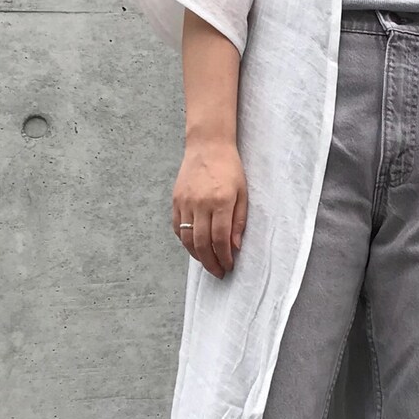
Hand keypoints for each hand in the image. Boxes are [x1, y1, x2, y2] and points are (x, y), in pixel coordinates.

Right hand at [172, 139, 247, 277]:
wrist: (207, 146)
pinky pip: (177, 227)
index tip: (228, 267)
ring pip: (187, 238)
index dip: (224, 257)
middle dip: (210, 262)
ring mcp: (185, 202)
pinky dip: (185, 241)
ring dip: (197, 255)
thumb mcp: (243, 193)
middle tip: (218, 272)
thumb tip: (235, 247)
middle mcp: (200, 203)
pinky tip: (194, 246)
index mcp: (221, 202)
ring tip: (207, 263)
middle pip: (202, 243)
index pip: (220, 239)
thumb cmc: (230, 168)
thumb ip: (239, 221)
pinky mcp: (176, 200)